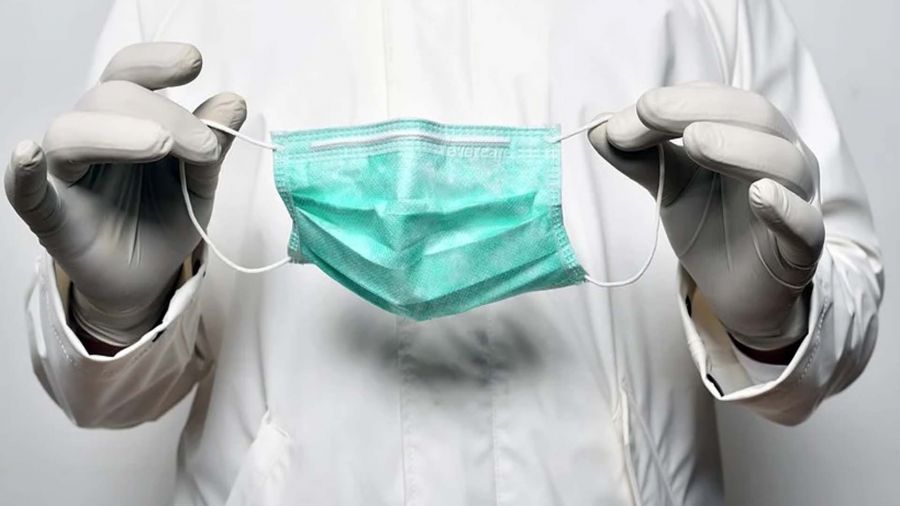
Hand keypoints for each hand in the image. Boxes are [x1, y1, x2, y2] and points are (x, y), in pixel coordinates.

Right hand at [5, 42, 245, 346]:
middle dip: (166, 116)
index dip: (157, 62)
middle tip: (206, 148)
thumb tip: (234, 102)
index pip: (130, 73)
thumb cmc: (165, 216)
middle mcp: (90, 135)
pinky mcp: (52, 217)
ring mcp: (66, 174)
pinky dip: (23, 171)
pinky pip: (26, 192)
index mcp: (126, 118)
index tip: (194, 63)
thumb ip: (213, 144)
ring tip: (160, 145)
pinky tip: (28, 153)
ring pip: (71, 134)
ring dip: (119, 133)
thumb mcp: (200, 181)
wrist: (146, 275)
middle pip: (110, 98)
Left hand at [589, 82, 824, 359]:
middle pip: (754, 116)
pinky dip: (784, 207)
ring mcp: (796, 200)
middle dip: (697, 109)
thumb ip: (639, 158)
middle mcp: (781, 156)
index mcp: (750, 133)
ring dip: (737, 146)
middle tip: (650, 112)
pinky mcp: (802, 247)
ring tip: (695, 140)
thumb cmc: (710, 226)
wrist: (736, 290)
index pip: (717, 101)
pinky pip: (804, 223)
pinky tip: (761, 194)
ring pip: (783, 162)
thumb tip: (597, 128)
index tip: (622, 120)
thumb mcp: (670, 186)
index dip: (672, 102)